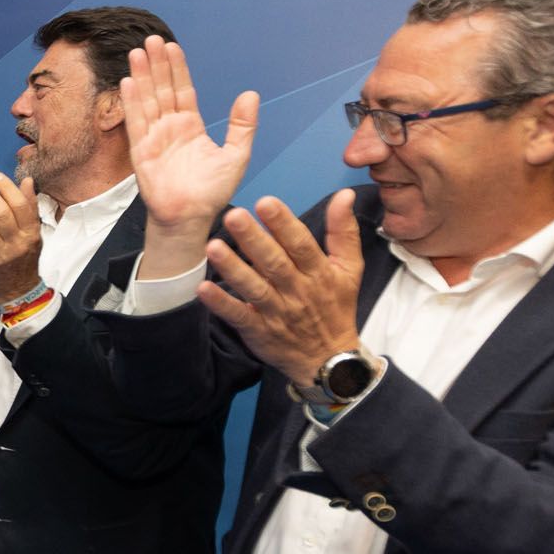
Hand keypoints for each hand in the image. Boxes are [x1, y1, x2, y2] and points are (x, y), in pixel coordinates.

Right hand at [122, 36, 258, 232]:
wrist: (191, 217)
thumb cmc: (212, 192)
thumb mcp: (236, 155)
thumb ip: (242, 125)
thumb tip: (251, 94)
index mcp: (191, 126)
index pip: (183, 90)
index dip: (177, 68)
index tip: (172, 46)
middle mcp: (170, 128)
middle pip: (162, 90)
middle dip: (157, 65)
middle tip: (151, 40)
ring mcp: (154, 138)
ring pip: (147, 101)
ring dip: (142, 77)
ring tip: (137, 52)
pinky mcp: (141, 152)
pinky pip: (136, 123)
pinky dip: (133, 102)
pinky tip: (129, 82)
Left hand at [199, 191, 364, 384]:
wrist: (329, 359)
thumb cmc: (335, 306)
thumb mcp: (349, 269)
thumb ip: (344, 231)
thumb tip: (344, 193)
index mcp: (318, 273)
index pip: (301, 245)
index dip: (283, 224)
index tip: (265, 203)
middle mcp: (297, 291)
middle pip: (274, 263)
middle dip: (253, 240)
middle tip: (234, 216)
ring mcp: (277, 312)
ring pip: (254, 288)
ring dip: (233, 268)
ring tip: (213, 247)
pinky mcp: (259, 331)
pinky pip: (239, 316)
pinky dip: (222, 304)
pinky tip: (203, 288)